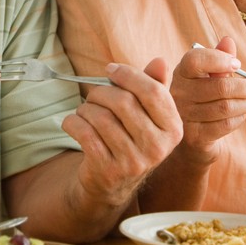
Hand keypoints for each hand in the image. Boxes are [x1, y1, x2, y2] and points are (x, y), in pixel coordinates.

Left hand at [61, 57, 182, 205]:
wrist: (112, 182)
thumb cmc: (129, 137)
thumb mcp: (147, 114)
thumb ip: (154, 86)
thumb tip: (160, 61)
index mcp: (173, 129)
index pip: (153, 92)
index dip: (128, 75)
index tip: (110, 70)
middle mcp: (158, 147)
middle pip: (124, 102)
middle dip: (101, 92)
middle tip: (94, 96)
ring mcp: (134, 162)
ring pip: (101, 117)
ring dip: (85, 109)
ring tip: (84, 112)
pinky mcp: (109, 171)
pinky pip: (85, 134)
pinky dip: (72, 122)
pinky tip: (73, 123)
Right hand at [170, 36, 245, 156]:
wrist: (190, 136)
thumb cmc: (202, 99)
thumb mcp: (208, 76)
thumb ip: (218, 57)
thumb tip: (228, 40)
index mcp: (182, 72)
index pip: (195, 60)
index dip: (219, 60)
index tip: (239, 65)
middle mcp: (179, 93)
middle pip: (221, 87)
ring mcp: (185, 115)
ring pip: (226, 107)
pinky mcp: (195, 136)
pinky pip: (225, 124)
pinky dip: (240, 118)